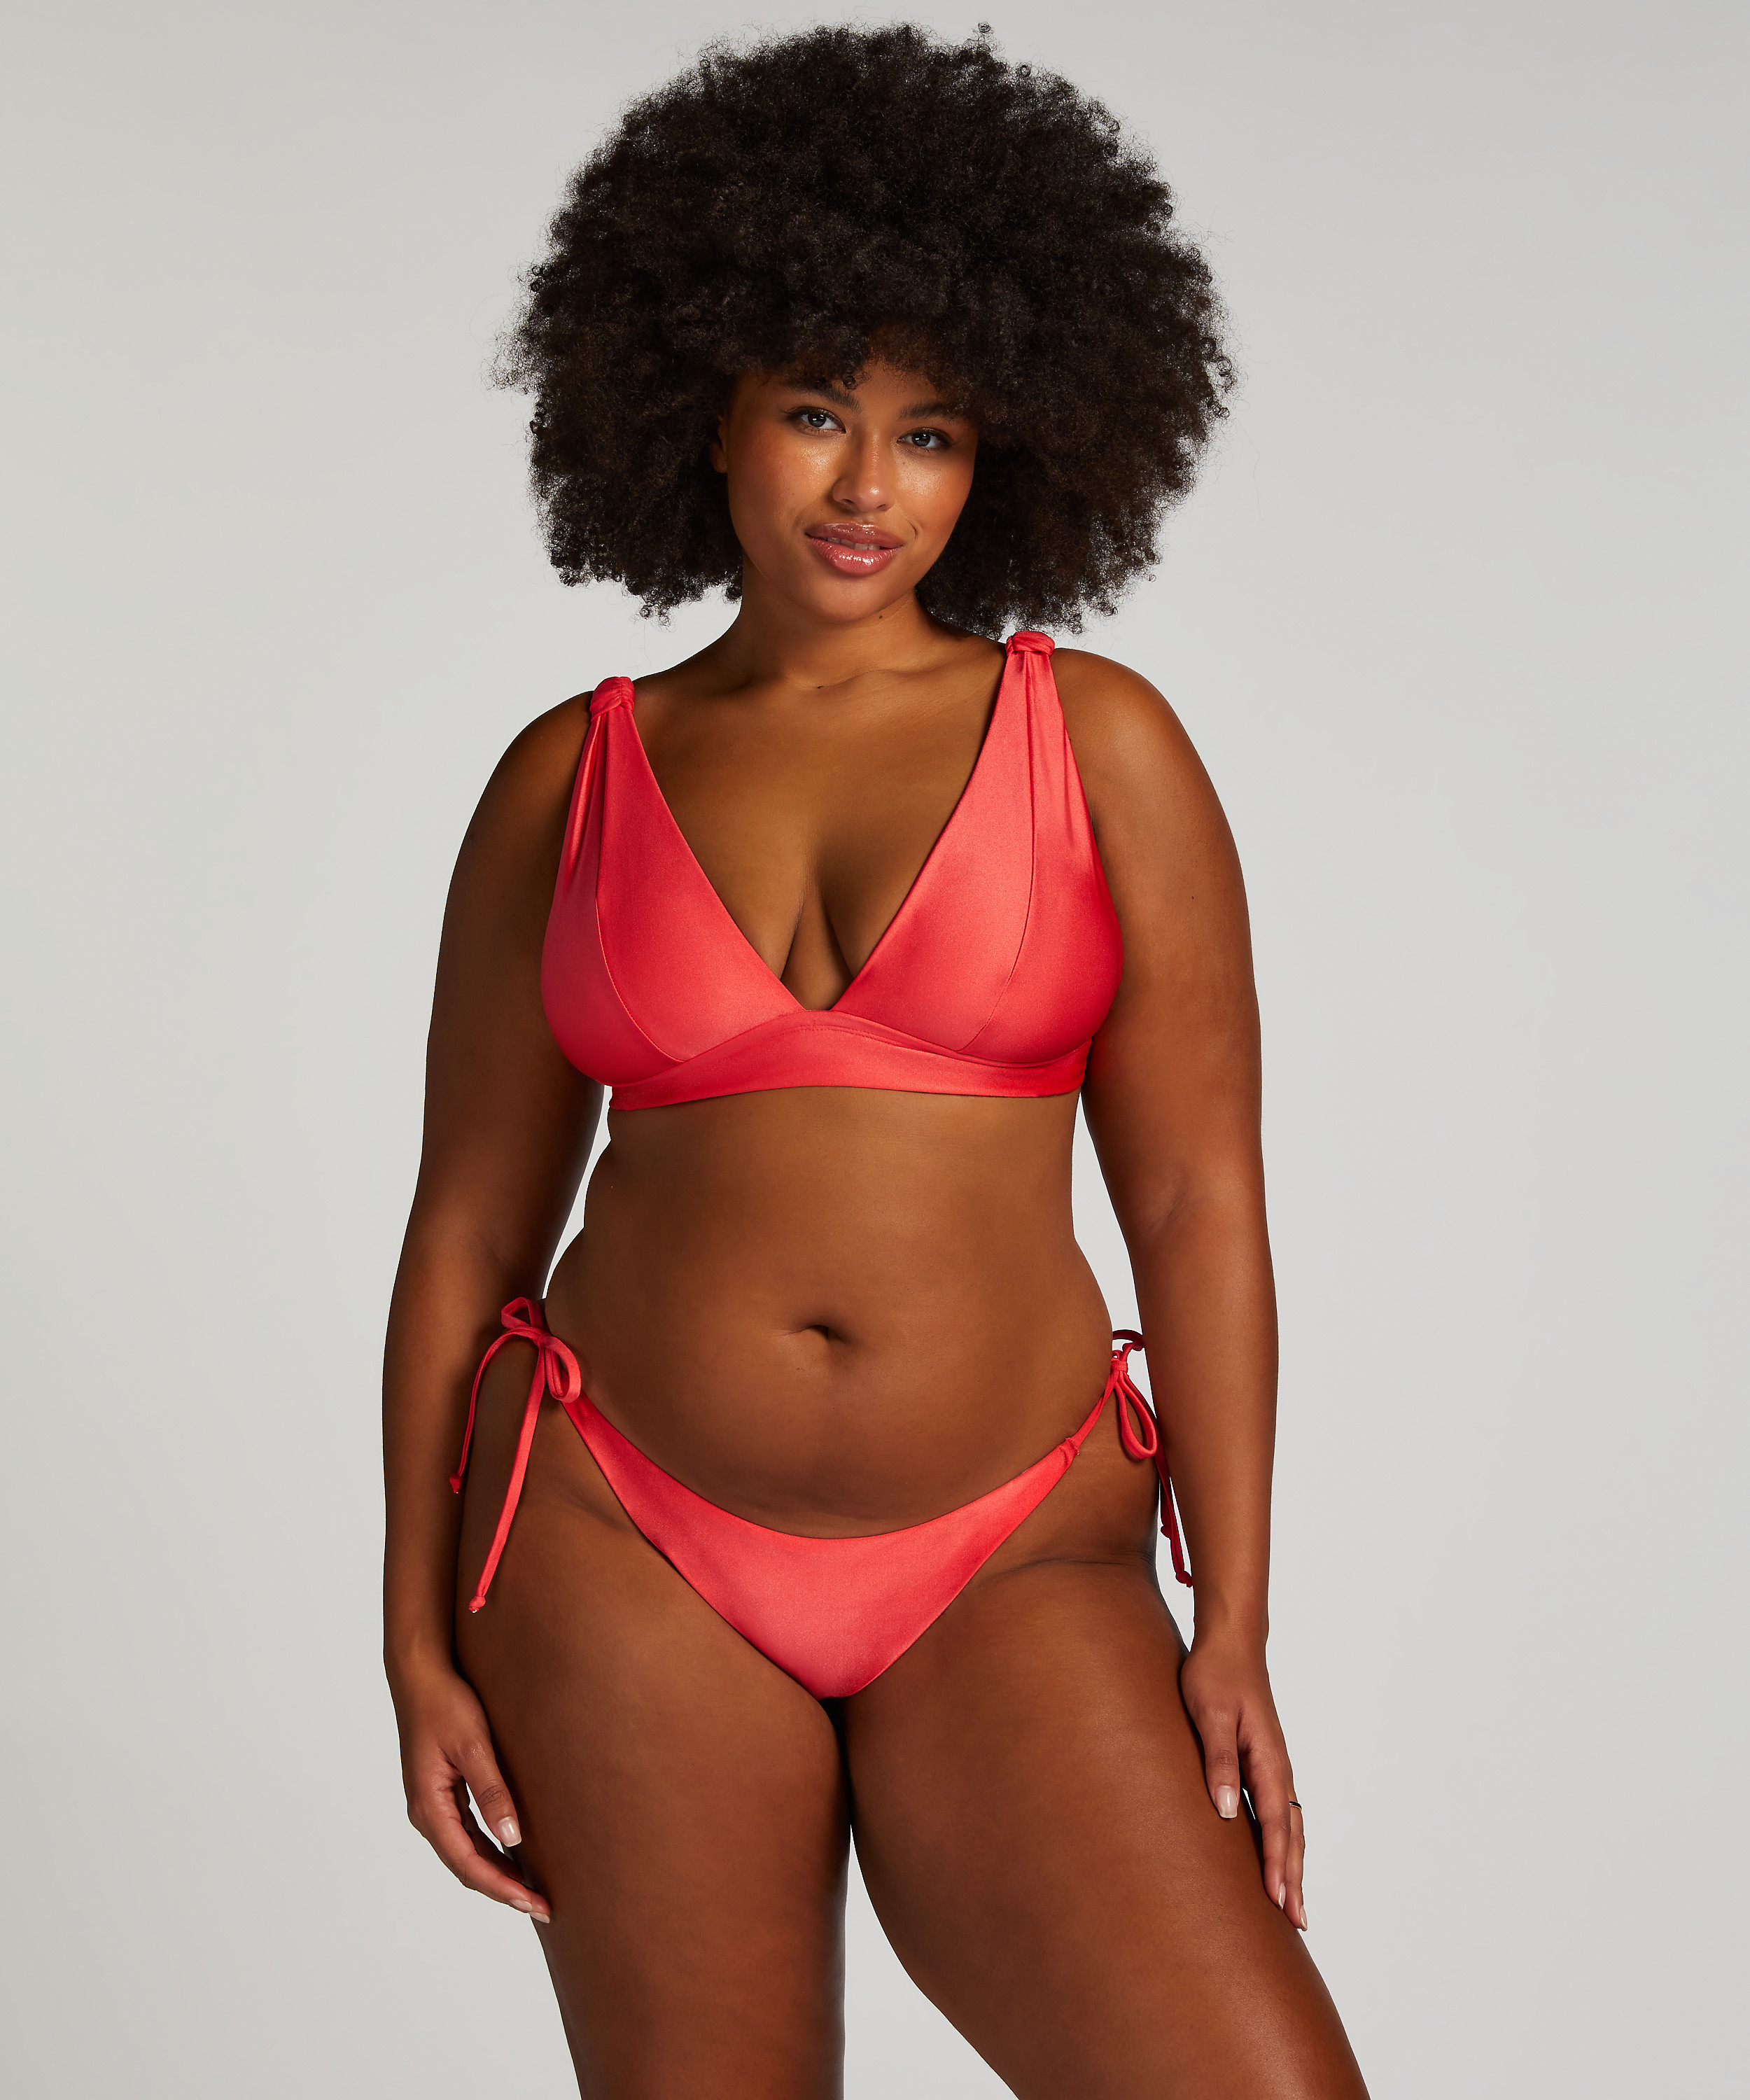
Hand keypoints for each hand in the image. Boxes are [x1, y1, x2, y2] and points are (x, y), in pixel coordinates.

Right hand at [391, 1659, 550, 1923]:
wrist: (420, 1675)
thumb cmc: (445, 1704)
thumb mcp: (473, 1746)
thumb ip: (491, 1792)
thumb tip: (512, 1838)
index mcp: (430, 1807)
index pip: (468, 1864)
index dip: (502, 1888)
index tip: (533, 1903)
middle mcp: (427, 1813)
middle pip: (466, 1865)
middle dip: (503, 1888)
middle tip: (543, 1906)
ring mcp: (432, 1804)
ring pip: (466, 1852)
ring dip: (497, 1872)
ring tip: (533, 1888)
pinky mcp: (441, 1792)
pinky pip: (465, 1833)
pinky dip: (489, 1849)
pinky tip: (513, 1852)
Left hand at [1179, 1633, 1305, 1930]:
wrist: (1230, 1644)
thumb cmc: (1215, 1676)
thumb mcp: (1210, 1715)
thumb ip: (1218, 1760)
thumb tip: (1225, 1811)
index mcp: (1267, 1759)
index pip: (1275, 1822)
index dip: (1277, 1863)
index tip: (1279, 1900)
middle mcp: (1277, 1768)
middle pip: (1291, 1832)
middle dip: (1293, 1877)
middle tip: (1297, 1922)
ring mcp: (1273, 1767)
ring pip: (1289, 1825)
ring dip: (1292, 1864)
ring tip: (1292, 1906)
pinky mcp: (1262, 1763)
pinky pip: (1278, 1811)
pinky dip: (1283, 1842)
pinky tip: (1275, 1859)